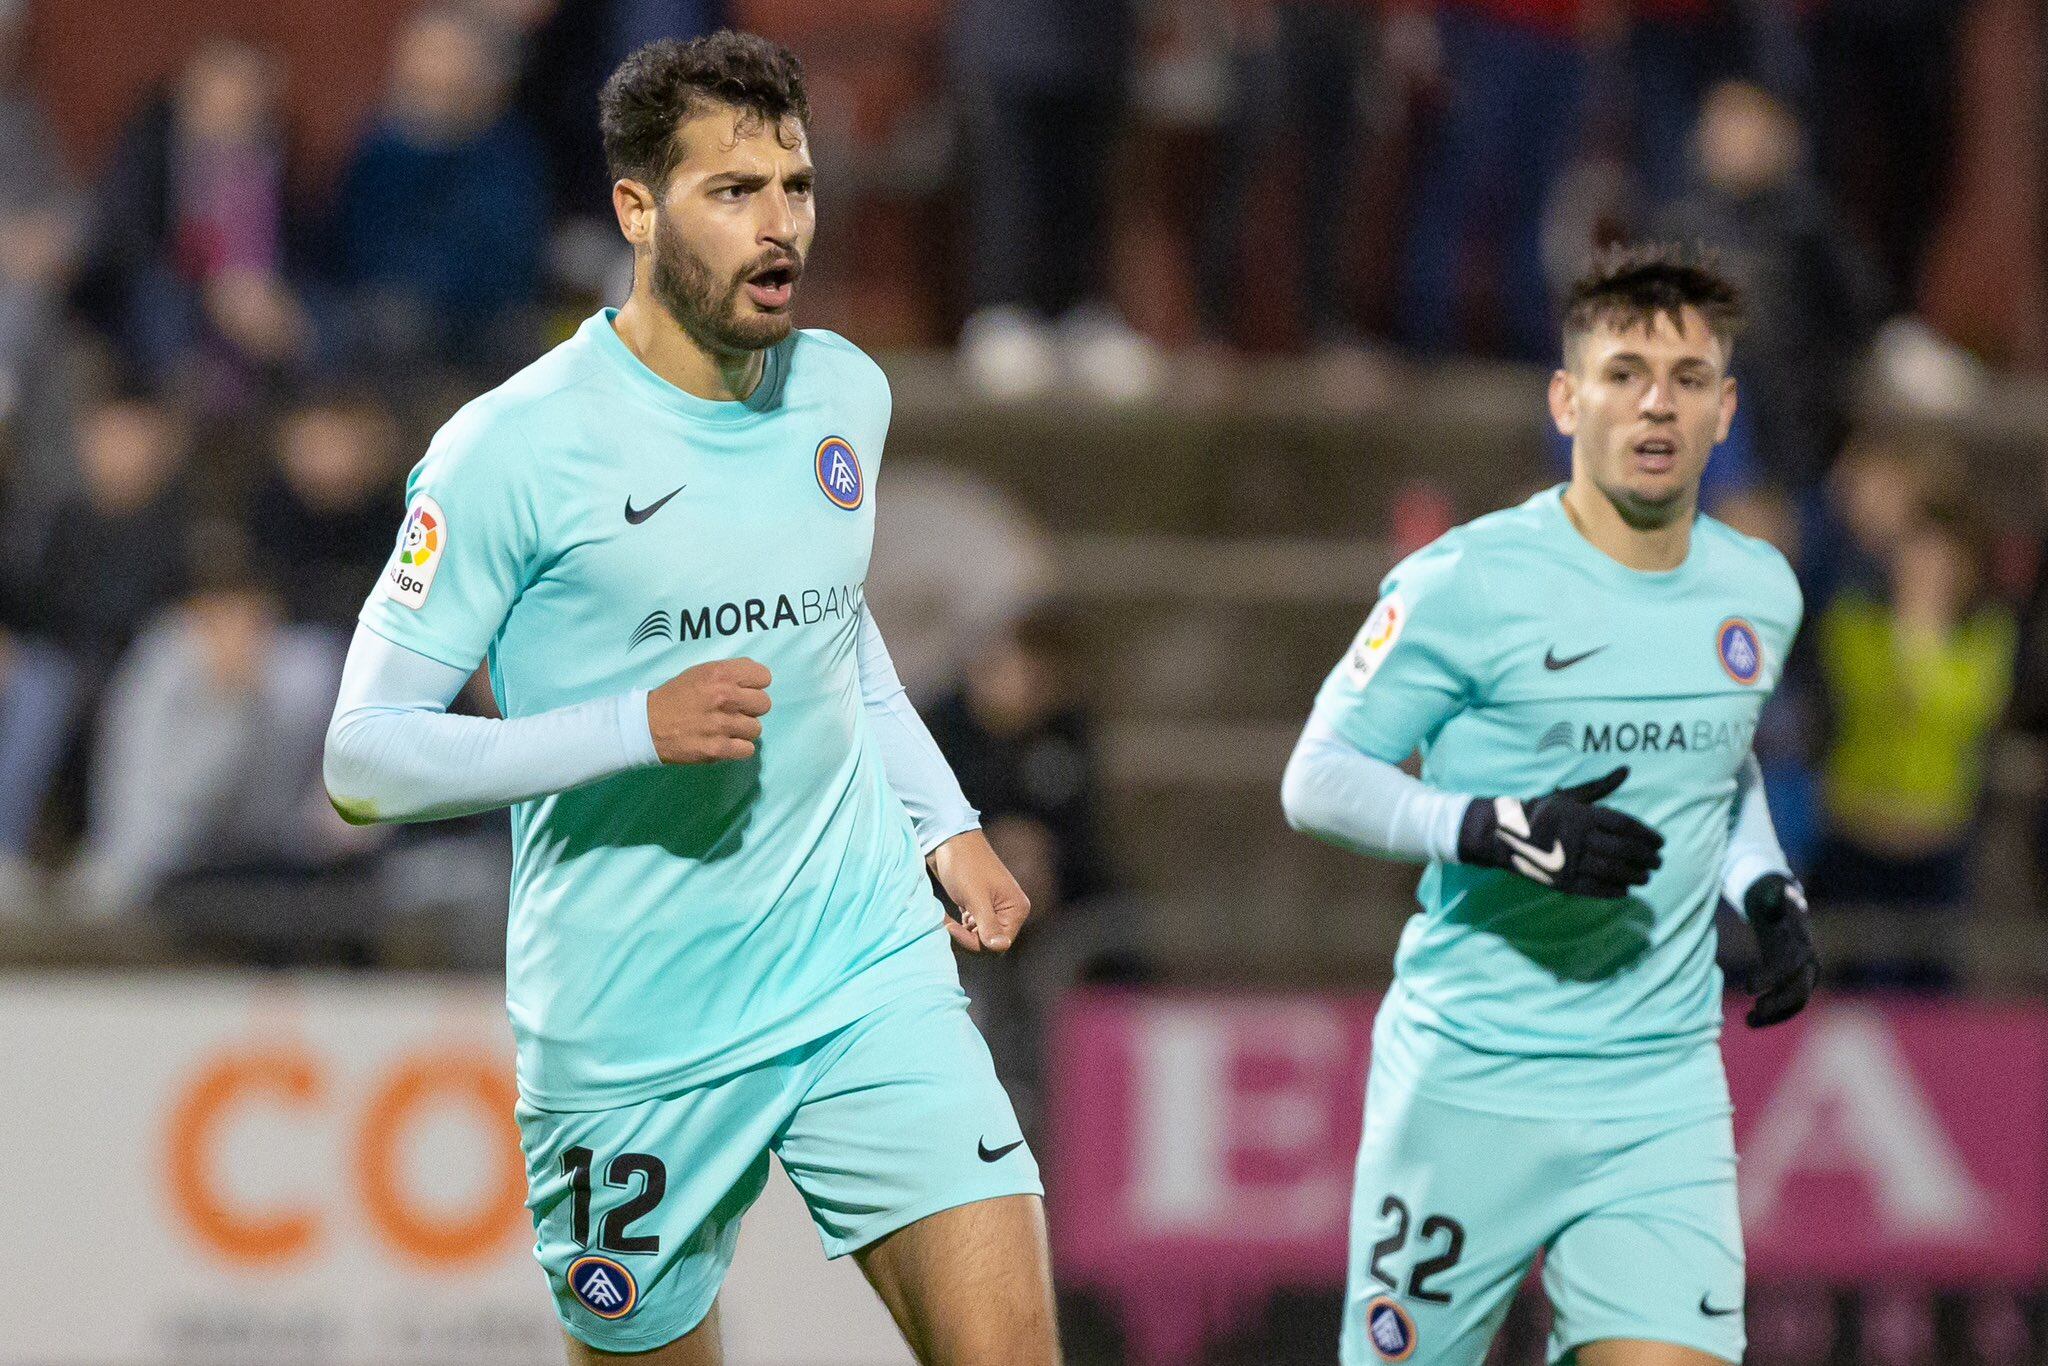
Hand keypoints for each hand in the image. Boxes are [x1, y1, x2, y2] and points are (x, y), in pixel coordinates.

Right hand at [646, 658, 770, 762]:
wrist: (646, 725)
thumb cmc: (675, 696)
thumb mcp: (700, 672)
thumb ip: (729, 673)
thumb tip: (756, 680)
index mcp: (720, 673)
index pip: (763, 677)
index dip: (755, 684)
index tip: (743, 690)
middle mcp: (724, 696)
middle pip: (764, 704)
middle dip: (750, 708)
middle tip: (733, 711)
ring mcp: (722, 725)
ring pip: (756, 728)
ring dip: (743, 730)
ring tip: (724, 728)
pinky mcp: (718, 749)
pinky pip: (747, 749)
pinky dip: (738, 748)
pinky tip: (724, 742)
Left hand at [928, 828, 1030, 953]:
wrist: (948, 840)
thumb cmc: (964, 864)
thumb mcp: (976, 898)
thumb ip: (988, 925)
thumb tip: (1000, 947)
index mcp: (1016, 909)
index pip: (999, 943)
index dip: (975, 942)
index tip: (952, 929)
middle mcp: (1009, 911)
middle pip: (990, 942)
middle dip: (967, 938)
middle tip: (947, 926)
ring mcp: (993, 909)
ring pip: (978, 937)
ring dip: (960, 933)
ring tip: (944, 919)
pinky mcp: (979, 906)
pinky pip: (971, 927)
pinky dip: (958, 927)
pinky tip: (946, 917)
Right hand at [1457, 766, 1663, 898]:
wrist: (1505, 835)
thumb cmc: (1543, 811)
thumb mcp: (1570, 795)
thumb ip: (1601, 786)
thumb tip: (1626, 770)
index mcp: (1581, 814)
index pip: (1624, 825)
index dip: (1647, 834)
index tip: (1660, 842)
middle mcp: (1577, 837)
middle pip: (1623, 849)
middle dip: (1646, 858)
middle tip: (1659, 862)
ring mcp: (1569, 861)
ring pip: (1611, 871)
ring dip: (1634, 876)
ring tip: (1647, 877)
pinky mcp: (1561, 881)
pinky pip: (1593, 889)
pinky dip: (1612, 891)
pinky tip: (1626, 891)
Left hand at [1743, 873, 1817, 1027]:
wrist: (1787, 912)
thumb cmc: (1774, 905)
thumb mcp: (1775, 899)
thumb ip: (1778, 897)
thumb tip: (1783, 889)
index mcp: (1801, 943)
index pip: (1789, 965)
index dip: (1770, 978)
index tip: (1747, 989)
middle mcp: (1810, 962)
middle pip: (1798, 989)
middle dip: (1776, 1003)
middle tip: (1752, 1012)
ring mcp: (1807, 976)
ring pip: (1796, 1002)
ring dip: (1774, 1015)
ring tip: (1747, 1022)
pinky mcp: (1801, 985)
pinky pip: (1791, 1006)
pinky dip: (1774, 1016)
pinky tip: (1752, 1022)